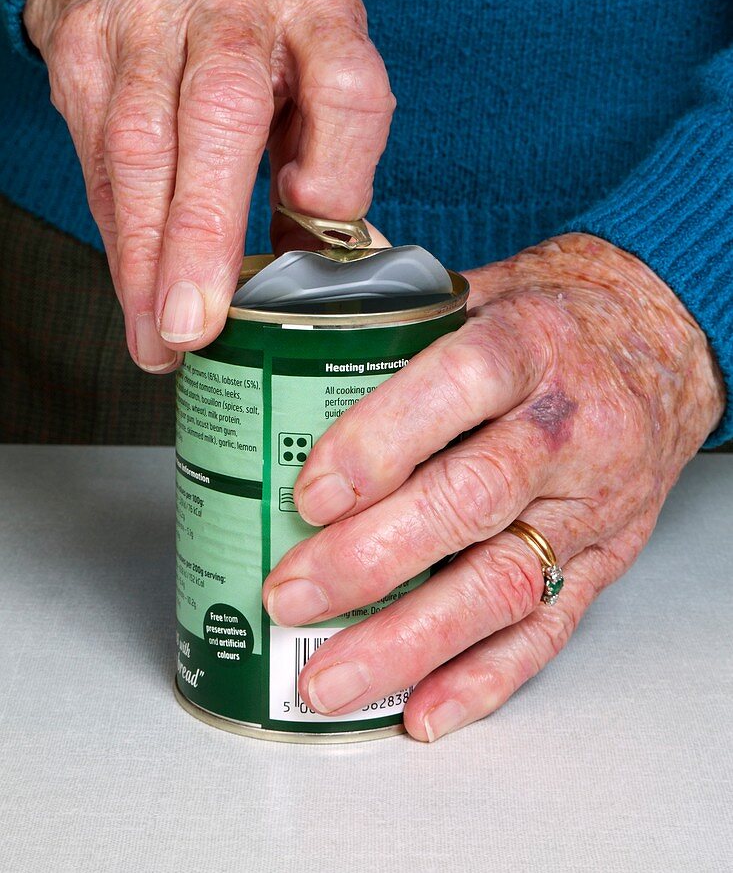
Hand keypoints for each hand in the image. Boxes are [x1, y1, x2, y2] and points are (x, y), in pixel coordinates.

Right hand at [24, 0, 393, 370]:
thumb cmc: (255, 35)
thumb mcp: (313, 73)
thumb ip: (328, 159)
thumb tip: (319, 268)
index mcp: (316, 2)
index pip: (347, 82)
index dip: (338, 163)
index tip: (314, 214)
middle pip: (222, 111)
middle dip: (206, 233)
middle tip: (197, 325)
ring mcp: (148, 10)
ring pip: (140, 142)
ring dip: (146, 255)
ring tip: (159, 335)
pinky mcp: (86, 44)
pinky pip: (98, 154)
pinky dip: (119, 233)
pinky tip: (133, 288)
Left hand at [262, 233, 723, 740]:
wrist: (667, 337)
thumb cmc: (563, 313)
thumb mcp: (484, 283)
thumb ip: (395, 312)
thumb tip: (289, 329)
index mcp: (531, 343)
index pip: (458, 386)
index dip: (382, 441)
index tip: (313, 490)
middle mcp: (568, 428)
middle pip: (472, 500)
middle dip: (372, 558)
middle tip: (291, 593)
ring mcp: (592, 502)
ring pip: (504, 582)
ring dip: (410, 641)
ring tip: (330, 675)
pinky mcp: (606, 557)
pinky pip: (548, 628)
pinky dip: (482, 677)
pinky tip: (421, 706)